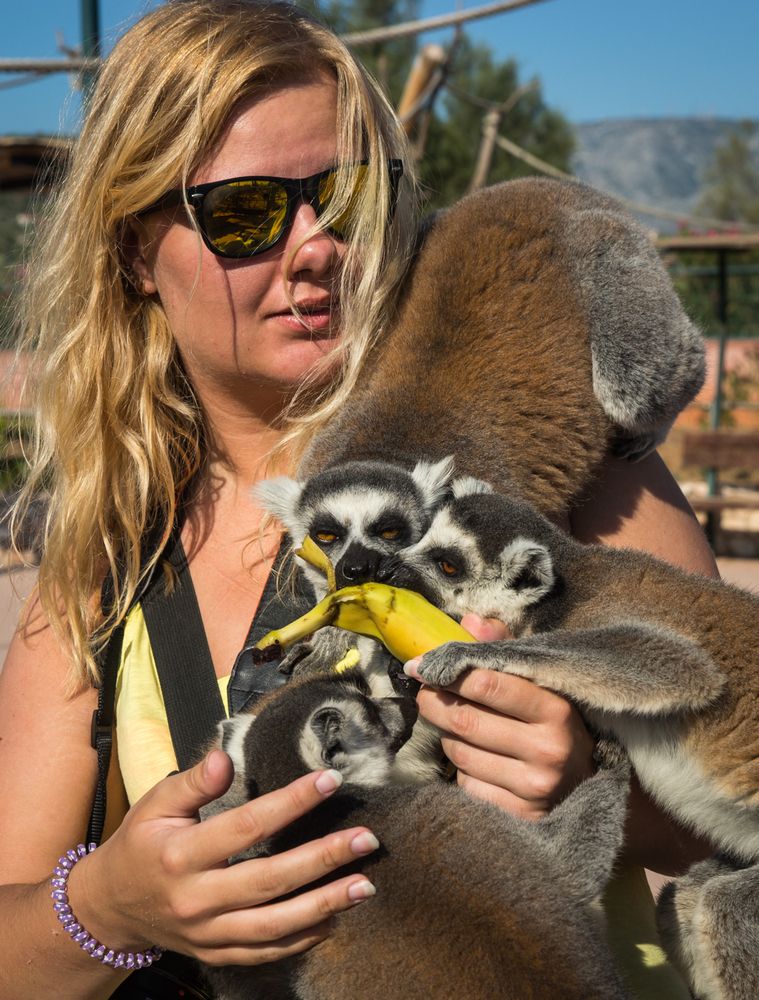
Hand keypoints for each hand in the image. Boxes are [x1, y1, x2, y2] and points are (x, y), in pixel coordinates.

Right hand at [69, 751, 377, 965]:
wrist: (109, 908)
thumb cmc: (140, 844)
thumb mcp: (155, 804)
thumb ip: (192, 783)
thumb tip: (225, 757)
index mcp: (181, 855)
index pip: (247, 826)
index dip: (292, 802)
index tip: (330, 781)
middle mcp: (197, 900)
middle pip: (270, 880)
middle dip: (323, 859)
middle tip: (366, 839)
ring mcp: (207, 934)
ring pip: (274, 925)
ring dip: (325, 905)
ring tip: (365, 884)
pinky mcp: (215, 955)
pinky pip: (265, 953)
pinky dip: (302, 940)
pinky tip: (334, 919)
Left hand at [410, 613, 594, 819]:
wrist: (591, 786)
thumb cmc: (556, 723)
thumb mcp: (543, 683)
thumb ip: (507, 649)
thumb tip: (469, 622)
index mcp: (556, 708)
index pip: (487, 684)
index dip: (447, 672)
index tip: (422, 666)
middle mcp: (548, 749)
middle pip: (464, 720)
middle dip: (434, 703)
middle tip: (425, 693)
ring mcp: (534, 787)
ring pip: (460, 752)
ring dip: (446, 736)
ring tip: (455, 725)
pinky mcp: (520, 815)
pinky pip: (466, 785)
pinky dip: (461, 769)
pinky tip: (474, 759)